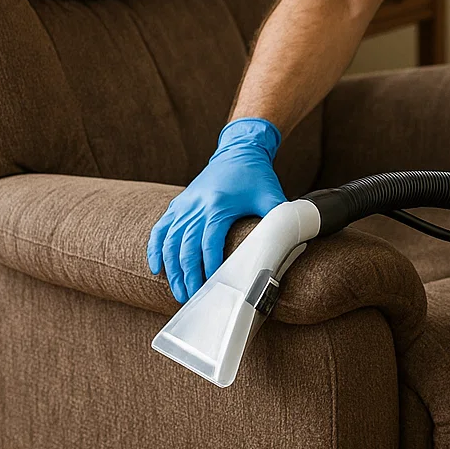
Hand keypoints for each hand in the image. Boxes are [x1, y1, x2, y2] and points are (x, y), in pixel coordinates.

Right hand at [147, 117, 286, 302]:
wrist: (238, 150)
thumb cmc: (256, 175)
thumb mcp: (271, 195)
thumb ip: (281, 218)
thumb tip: (294, 239)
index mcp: (219, 206)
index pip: (209, 243)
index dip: (208, 267)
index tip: (211, 286)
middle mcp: (197, 206)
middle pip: (186, 247)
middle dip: (187, 275)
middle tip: (190, 298)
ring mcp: (185, 204)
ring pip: (170, 242)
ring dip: (172, 268)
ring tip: (178, 290)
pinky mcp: (178, 204)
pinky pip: (160, 229)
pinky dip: (156, 249)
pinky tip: (156, 268)